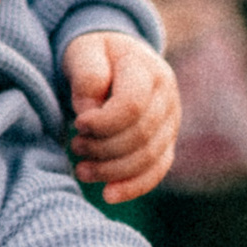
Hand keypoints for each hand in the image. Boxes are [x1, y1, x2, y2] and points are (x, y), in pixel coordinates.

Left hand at [62, 30, 179, 201]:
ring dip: (111, 170)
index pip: (133, 106)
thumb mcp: (85, 51)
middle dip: (102, 148)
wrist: (115, 57)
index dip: (103, 123)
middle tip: (75, 145)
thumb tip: (90, 113)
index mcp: (148, 70)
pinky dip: (133, 187)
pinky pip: (157, 171)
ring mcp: (171, 122)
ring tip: (81, 168)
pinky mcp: (166, 142)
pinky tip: (107, 195)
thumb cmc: (95, 54)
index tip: (78, 124)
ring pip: (148, 158)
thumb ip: (88, 76)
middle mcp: (167, 97)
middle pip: (140, 136)